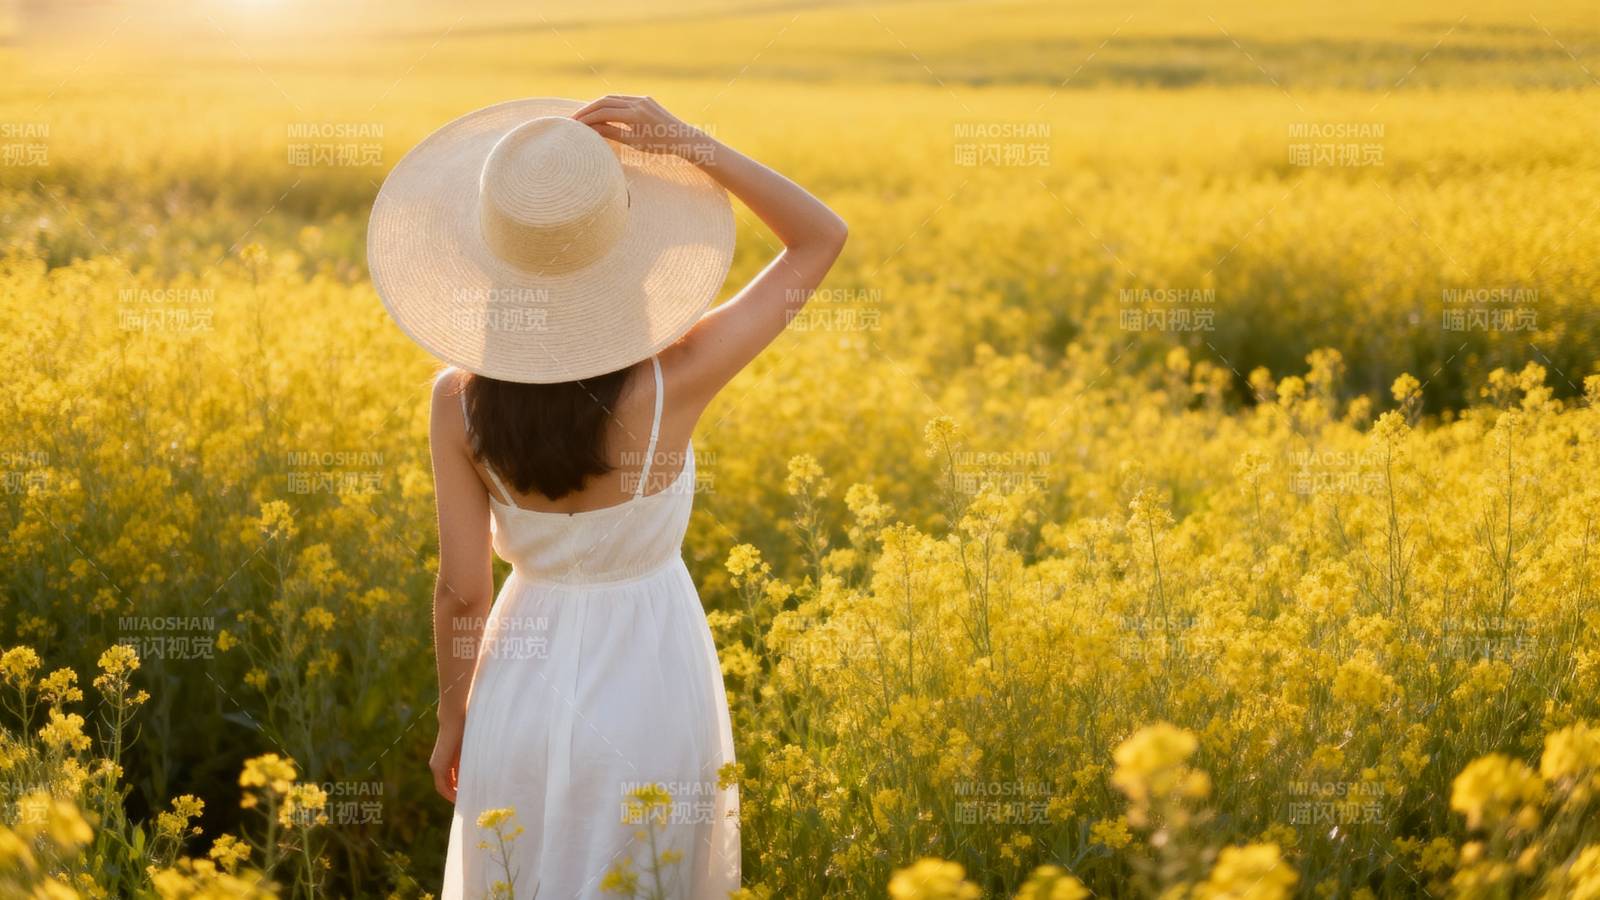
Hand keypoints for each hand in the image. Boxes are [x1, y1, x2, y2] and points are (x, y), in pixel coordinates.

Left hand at [430, 719, 463, 802]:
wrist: (454, 719)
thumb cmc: (464, 730)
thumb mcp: (468, 751)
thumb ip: (468, 762)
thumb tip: (478, 774)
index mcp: (446, 761)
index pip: (450, 780)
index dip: (458, 790)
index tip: (469, 796)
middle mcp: (438, 765)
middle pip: (446, 786)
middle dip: (456, 795)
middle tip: (468, 803)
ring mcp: (436, 766)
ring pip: (443, 788)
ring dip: (452, 796)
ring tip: (465, 803)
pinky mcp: (437, 767)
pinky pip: (441, 786)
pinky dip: (449, 793)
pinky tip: (459, 798)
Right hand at [573, 94, 711, 159]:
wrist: (683, 138)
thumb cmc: (659, 145)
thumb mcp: (634, 142)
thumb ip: (612, 133)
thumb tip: (592, 128)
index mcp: (635, 115)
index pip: (604, 112)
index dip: (587, 117)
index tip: (575, 124)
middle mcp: (638, 102)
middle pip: (605, 101)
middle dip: (588, 109)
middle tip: (574, 119)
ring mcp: (642, 99)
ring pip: (613, 98)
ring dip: (597, 105)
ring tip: (584, 116)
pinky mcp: (645, 99)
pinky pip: (622, 99)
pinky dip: (609, 104)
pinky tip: (601, 112)